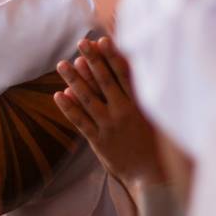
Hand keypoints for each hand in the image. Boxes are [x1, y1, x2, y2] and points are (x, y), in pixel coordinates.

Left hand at [55, 37, 162, 189]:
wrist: (152, 175)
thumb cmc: (157, 145)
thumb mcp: (157, 118)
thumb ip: (146, 97)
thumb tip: (143, 73)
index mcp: (139, 104)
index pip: (124, 74)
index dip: (112, 56)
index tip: (102, 40)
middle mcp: (122, 111)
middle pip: (103, 81)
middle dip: (91, 60)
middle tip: (80, 43)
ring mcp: (109, 126)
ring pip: (87, 98)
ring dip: (73, 80)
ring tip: (62, 64)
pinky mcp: (98, 140)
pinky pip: (80, 121)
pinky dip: (69, 108)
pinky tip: (58, 95)